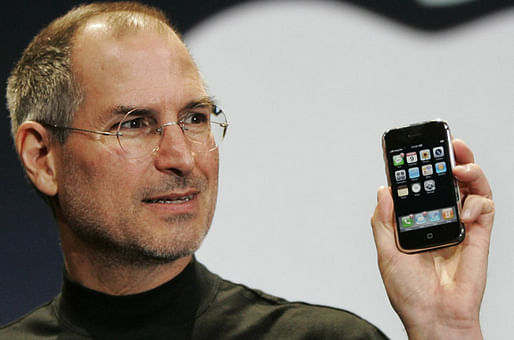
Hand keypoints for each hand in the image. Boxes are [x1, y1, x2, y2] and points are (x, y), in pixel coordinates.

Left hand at [371, 139, 493, 339]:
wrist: (435, 317)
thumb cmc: (410, 292)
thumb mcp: (386, 253)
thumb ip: (384, 221)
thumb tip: (384, 190)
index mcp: (414, 223)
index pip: (417, 188)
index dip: (416, 169)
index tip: (411, 150)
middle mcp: (437, 220)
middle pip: (446, 182)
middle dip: (447, 159)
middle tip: (445, 144)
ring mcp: (459, 226)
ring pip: (469, 188)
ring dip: (468, 169)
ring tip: (459, 162)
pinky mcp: (479, 235)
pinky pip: (485, 208)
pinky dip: (479, 201)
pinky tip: (467, 208)